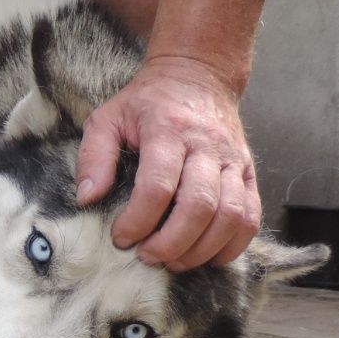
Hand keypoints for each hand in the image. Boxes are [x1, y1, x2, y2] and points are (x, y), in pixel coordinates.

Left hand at [75, 56, 260, 271]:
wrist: (197, 75)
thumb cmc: (146, 103)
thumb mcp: (107, 118)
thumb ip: (93, 157)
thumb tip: (87, 198)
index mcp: (167, 131)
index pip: (158, 185)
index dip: (138, 219)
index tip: (121, 237)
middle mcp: (206, 146)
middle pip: (199, 206)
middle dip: (170, 242)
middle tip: (146, 256)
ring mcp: (233, 160)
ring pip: (230, 215)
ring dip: (201, 249)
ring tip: (172, 262)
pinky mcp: (248, 172)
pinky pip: (251, 216)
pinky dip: (233, 245)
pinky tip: (208, 258)